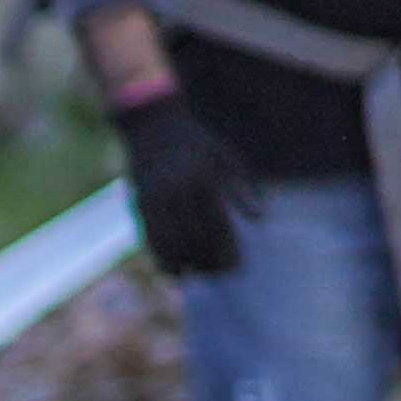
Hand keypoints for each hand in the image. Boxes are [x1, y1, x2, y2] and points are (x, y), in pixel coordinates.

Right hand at [112, 87, 246, 278]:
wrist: (152, 125)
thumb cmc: (196, 141)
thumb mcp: (226, 156)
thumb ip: (244, 188)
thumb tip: (259, 219)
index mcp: (204, 181)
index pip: (217, 229)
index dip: (227, 253)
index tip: (236, 268)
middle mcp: (178, 192)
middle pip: (195, 241)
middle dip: (207, 263)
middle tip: (219, 275)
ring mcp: (156, 199)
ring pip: (170, 245)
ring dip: (185, 266)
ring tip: (197, 276)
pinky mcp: (140, 205)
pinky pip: (150, 239)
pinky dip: (161, 259)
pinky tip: (173, 272)